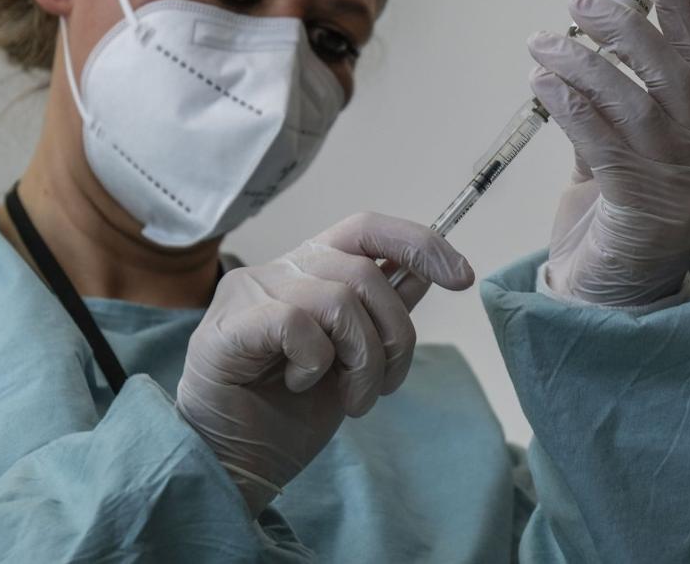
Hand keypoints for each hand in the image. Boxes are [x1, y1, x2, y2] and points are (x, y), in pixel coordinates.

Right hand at [175, 212, 473, 513]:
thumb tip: (428, 271)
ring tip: (351, 397)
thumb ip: (380, 311)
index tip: (461, 275)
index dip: (418, 242)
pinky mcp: (228, 326)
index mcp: (309, 270)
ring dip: (362, 360)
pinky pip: (298, 324)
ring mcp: (249, 293)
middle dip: (395, 336)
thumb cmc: (288, 412)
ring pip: (339, 299)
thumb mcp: (354, 359)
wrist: (233, 462)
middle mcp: (279, 270)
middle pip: (365, 272)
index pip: (367, 228)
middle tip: (382, 386)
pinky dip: (316, 362)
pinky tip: (301, 384)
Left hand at [528, 0, 689, 306]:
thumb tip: (575, 68)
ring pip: (635, 104)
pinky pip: (604, 144)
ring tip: (542, 42)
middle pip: (671, 73)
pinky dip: (571, 107)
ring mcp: (677, 189)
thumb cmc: (604, 240)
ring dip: (585, 63)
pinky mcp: (643, 213)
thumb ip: (601, 121)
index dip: (677, 6)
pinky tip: (541, 85)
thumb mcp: (604, 170)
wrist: (604, 315)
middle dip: (626, 25)